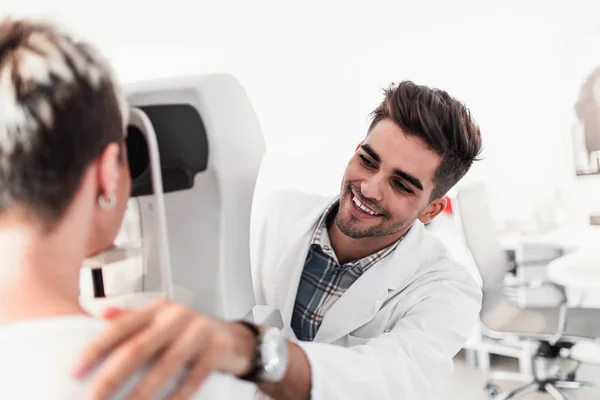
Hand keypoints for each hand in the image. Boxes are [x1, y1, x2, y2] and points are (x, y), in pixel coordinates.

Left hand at [73, 297, 257, 399]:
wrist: (233, 338)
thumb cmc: (189, 332)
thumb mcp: (161, 319)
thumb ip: (133, 318)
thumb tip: (101, 314)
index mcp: (158, 308)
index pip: (121, 326)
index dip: (95, 349)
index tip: (74, 371)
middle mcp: (177, 316)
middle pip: (139, 348)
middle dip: (111, 378)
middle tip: (91, 399)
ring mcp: (199, 332)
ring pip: (164, 367)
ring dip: (140, 395)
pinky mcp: (216, 351)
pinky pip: (191, 380)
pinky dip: (174, 399)